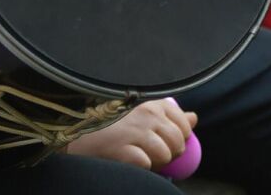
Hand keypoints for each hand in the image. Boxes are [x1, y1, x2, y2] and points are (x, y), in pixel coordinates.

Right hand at [67, 98, 197, 169]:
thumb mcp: (141, 115)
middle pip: (178, 142)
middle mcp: (146, 115)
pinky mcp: (123, 150)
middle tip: (151, 153)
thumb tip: (194, 118)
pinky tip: (128, 160)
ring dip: (155, 162)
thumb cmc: (111, 126)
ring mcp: (135, 132)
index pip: (184, 124)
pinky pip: (146, 164)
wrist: (77, 135)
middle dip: (169, 153)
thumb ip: (169, 116)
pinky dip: (140, 167)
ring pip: (165, 155)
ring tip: (139, 157)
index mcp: (151, 104)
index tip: (166, 141)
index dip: (180, 137)